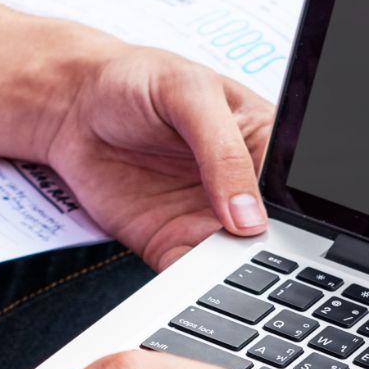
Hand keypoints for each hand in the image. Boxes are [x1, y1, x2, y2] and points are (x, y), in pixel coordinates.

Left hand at [40, 44, 274, 268]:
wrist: (70, 106)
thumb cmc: (136, 80)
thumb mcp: (188, 95)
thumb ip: (222, 151)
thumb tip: (249, 215)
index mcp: (263, 143)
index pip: (295, 186)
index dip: (298, 210)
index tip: (284, 224)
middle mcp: (241, 187)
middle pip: (274, 234)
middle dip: (271, 250)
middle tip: (257, 253)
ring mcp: (208, 220)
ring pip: (238, 263)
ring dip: (236, 275)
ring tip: (229, 271)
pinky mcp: (172, 244)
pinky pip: (193, 276)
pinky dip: (196, 287)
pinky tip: (195, 281)